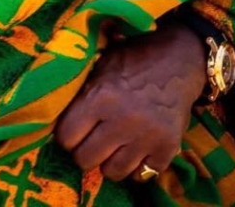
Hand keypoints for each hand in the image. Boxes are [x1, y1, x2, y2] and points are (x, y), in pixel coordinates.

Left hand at [53, 20, 205, 182]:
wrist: (180, 59)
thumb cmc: (134, 58)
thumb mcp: (103, 63)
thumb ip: (83, 90)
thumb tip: (54, 111)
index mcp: (101, 96)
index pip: (67, 136)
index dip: (67, 135)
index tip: (74, 130)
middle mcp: (122, 120)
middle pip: (85, 160)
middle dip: (85, 151)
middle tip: (93, 140)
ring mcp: (146, 137)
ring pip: (112, 172)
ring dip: (110, 161)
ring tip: (114, 145)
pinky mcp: (167, 148)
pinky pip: (140, 176)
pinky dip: (136, 167)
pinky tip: (136, 149)